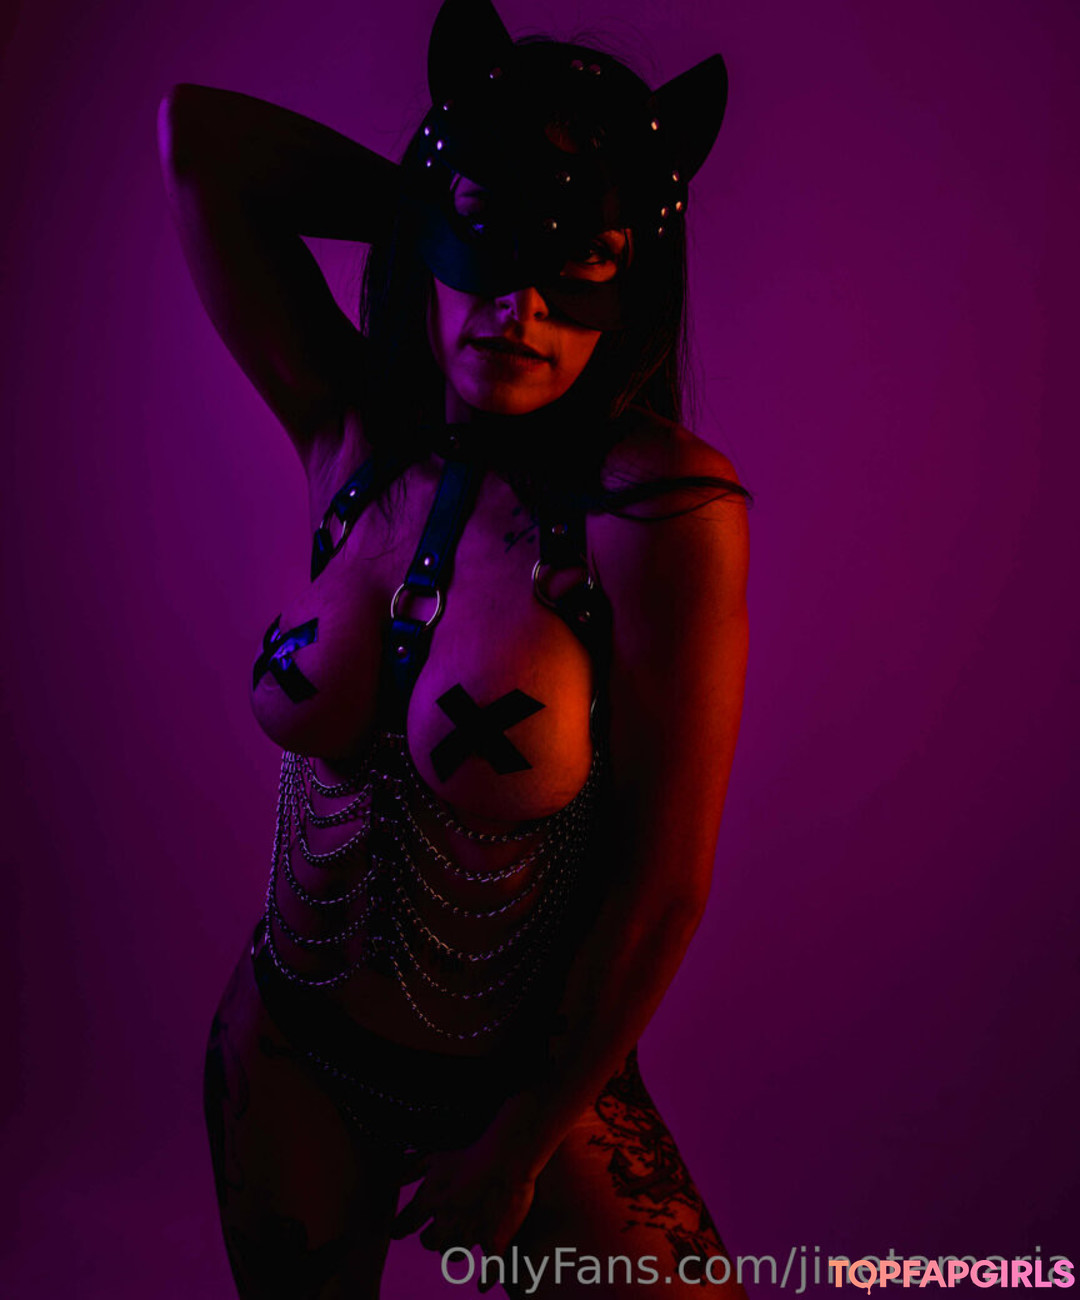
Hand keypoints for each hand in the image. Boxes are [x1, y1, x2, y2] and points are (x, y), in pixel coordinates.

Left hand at [389, 1132, 536, 1266]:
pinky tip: (481, 1285)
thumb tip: (394, 1180)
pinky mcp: (494, 1243)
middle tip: (433, 1231)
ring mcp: (470, 1235)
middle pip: (429, 1243)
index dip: (401, 1228)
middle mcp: (445, 1223)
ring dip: (453, 1247)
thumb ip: (411, 1171)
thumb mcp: (435, 1157)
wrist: (506, 1156)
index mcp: (429, 1201)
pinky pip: (489, 1271)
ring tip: (458, 1238)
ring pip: (453, 1255)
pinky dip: (485, 1279)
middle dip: (430, 1237)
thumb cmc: (470, 1153)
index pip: (405, 1226)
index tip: (400, 1230)